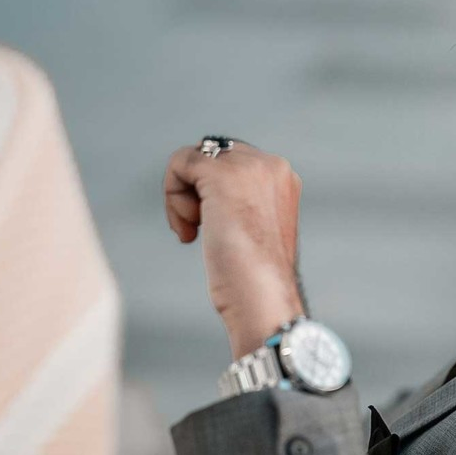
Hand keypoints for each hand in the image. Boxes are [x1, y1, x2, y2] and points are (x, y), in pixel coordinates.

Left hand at [163, 141, 304, 354]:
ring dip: (181, 196)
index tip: (212, 228)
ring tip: (190, 230)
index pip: (231, 162)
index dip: (211, 192)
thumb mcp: (253, 231)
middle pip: (211, 156)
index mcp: (283, 179)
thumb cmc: (255, 281)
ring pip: (192, 159)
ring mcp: (248, 167)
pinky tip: (187, 229)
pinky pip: (180, 163)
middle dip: (195, 192)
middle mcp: (271, 165)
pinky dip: (172, 196)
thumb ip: (241, 202)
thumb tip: (207, 192)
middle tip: (196, 231)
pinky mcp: (221, 175)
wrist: (262, 299)